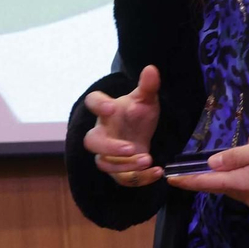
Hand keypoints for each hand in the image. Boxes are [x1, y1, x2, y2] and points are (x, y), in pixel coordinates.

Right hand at [83, 65, 162, 187]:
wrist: (141, 134)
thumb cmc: (138, 115)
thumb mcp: (146, 100)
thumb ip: (148, 87)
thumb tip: (152, 68)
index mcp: (106, 112)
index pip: (93, 102)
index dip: (98, 105)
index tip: (110, 107)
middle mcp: (102, 133)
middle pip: (91, 142)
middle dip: (109, 147)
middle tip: (131, 148)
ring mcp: (107, 154)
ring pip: (104, 164)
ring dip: (125, 165)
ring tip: (148, 159)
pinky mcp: (118, 171)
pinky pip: (123, 179)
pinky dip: (140, 178)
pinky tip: (157, 171)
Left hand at [165, 135, 248, 210]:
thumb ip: (235, 157)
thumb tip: (211, 164)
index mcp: (243, 185)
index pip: (207, 184)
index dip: (188, 181)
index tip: (170, 180)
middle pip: (224, 185)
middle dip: (216, 172)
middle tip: (210, 156)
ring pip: (242, 185)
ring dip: (239, 169)